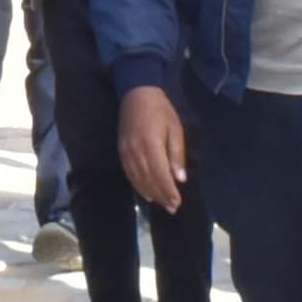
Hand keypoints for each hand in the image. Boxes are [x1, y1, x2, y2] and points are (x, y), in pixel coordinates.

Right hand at [119, 86, 187, 214]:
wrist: (136, 93)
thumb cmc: (161, 109)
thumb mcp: (175, 128)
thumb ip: (176, 155)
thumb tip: (180, 179)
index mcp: (152, 145)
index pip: (160, 175)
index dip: (168, 191)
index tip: (177, 203)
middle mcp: (136, 152)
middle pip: (149, 181)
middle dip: (161, 196)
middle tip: (172, 208)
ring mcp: (126, 152)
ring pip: (138, 180)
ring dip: (150, 194)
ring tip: (162, 203)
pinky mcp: (121, 151)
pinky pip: (129, 174)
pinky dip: (138, 185)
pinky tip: (146, 193)